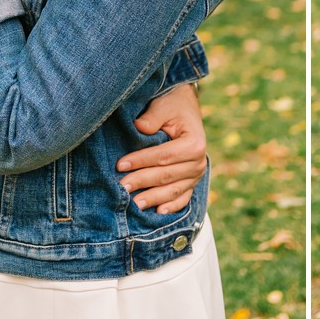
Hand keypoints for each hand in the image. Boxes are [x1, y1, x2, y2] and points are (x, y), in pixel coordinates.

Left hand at [118, 84, 206, 213]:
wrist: (186, 108)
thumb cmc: (173, 106)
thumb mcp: (164, 106)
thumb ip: (153, 117)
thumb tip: (139, 127)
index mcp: (194, 143)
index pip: (164, 156)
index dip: (141, 161)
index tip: (120, 164)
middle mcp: (199, 162)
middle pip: (166, 176)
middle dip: (142, 181)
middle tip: (122, 187)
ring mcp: (196, 175)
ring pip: (173, 191)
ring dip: (153, 198)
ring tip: (134, 204)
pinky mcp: (192, 182)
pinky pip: (183, 198)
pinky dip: (172, 207)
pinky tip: (158, 211)